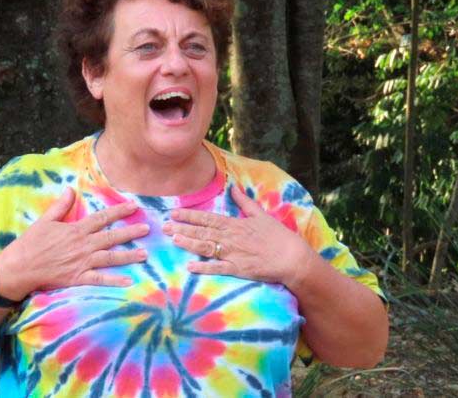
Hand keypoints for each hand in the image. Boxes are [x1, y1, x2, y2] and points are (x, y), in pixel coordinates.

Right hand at [0, 188, 148, 299]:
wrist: (20, 268)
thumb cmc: (30, 243)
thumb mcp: (45, 220)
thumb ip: (60, 206)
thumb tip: (71, 189)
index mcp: (76, 229)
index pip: (102, 218)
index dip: (119, 211)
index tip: (134, 206)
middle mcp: (83, 245)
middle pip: (111, 237)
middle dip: (130, 232)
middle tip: (147, 229)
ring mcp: (82, 262)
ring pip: (110, 257)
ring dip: (128, 255)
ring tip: (145, 254)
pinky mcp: (78, 278)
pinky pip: (100, 279)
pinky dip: (114, 280)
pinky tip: (129, 280)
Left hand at [163, 186, 313, 286]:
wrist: (292, 257)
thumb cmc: (278, 236)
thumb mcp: (261, 215)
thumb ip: (245, 202)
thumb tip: (233, 188)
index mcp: (235, 224)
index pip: (208, 218)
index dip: (189, 216)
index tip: (173, 212)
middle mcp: (231, 237)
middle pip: (203, 232)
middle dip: (183, 228)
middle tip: (164, 227)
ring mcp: (234, 253)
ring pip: (207, 247)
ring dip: (189, 243)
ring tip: (173, 240)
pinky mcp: (239, 269)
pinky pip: (218, 268)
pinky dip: (204, 267)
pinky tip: (190, 267)